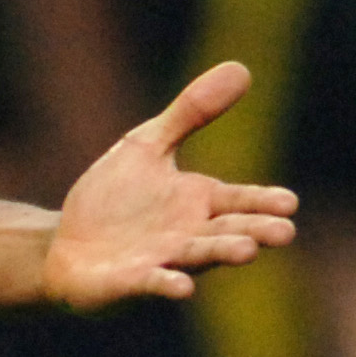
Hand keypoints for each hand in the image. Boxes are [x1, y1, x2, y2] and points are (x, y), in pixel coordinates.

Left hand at [41, 61, 299, 306]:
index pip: (240, 201)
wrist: (65, 246)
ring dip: (221, 254)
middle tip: (284, 232)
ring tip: (247, 250)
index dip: (263, 201)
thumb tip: (242, 67)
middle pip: (228, 232)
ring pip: (197, 257)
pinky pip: (152, 283)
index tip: (290, 202)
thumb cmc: (115, 199)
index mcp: (198, 202)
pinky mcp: (129, 282)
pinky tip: (183, 288)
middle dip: (255, 231)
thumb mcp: (148, 146)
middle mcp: (188, 235)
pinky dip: (167, 284)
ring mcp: (161, 260)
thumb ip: (190, 113)